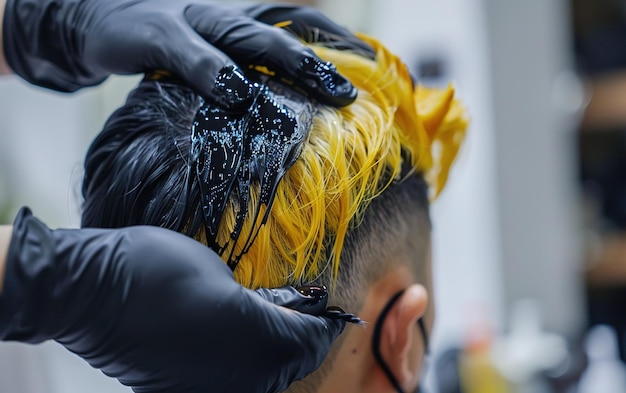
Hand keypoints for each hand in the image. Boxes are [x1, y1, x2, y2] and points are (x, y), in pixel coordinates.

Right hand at [0, 208, 343, 392]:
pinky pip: (233, 381)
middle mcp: (241, 378)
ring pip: (264, 379)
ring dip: (277, 354)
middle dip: (304, 339)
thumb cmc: (156, 268)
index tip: (333, 310)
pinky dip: (247, 364)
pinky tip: (242, 341)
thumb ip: (261, 300)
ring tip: (278, 323)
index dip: (326, 324)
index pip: (311, 340)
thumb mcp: (220, 273)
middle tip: (307, 312)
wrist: (91, 291)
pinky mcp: (184, 390)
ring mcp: (211, 388)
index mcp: (258, 342)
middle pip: (291, 364)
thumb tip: (282, 310)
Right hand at [2, 0, 371, 107]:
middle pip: (279, 33)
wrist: (101, 21)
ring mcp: (192, 21)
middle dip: (316, 61)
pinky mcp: (156, 33)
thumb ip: (244, 81)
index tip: (371, 70)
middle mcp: (224, 17)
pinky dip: (211, 69)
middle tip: (349, 92)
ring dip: (282, 57)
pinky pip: (186, 50)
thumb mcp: (210, 62)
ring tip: (317, 83)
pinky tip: (233, 91)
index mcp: (241, 24)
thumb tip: (282, 118)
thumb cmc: (166, 49)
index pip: (297, 26)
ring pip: (244, 36)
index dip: (334, 44)